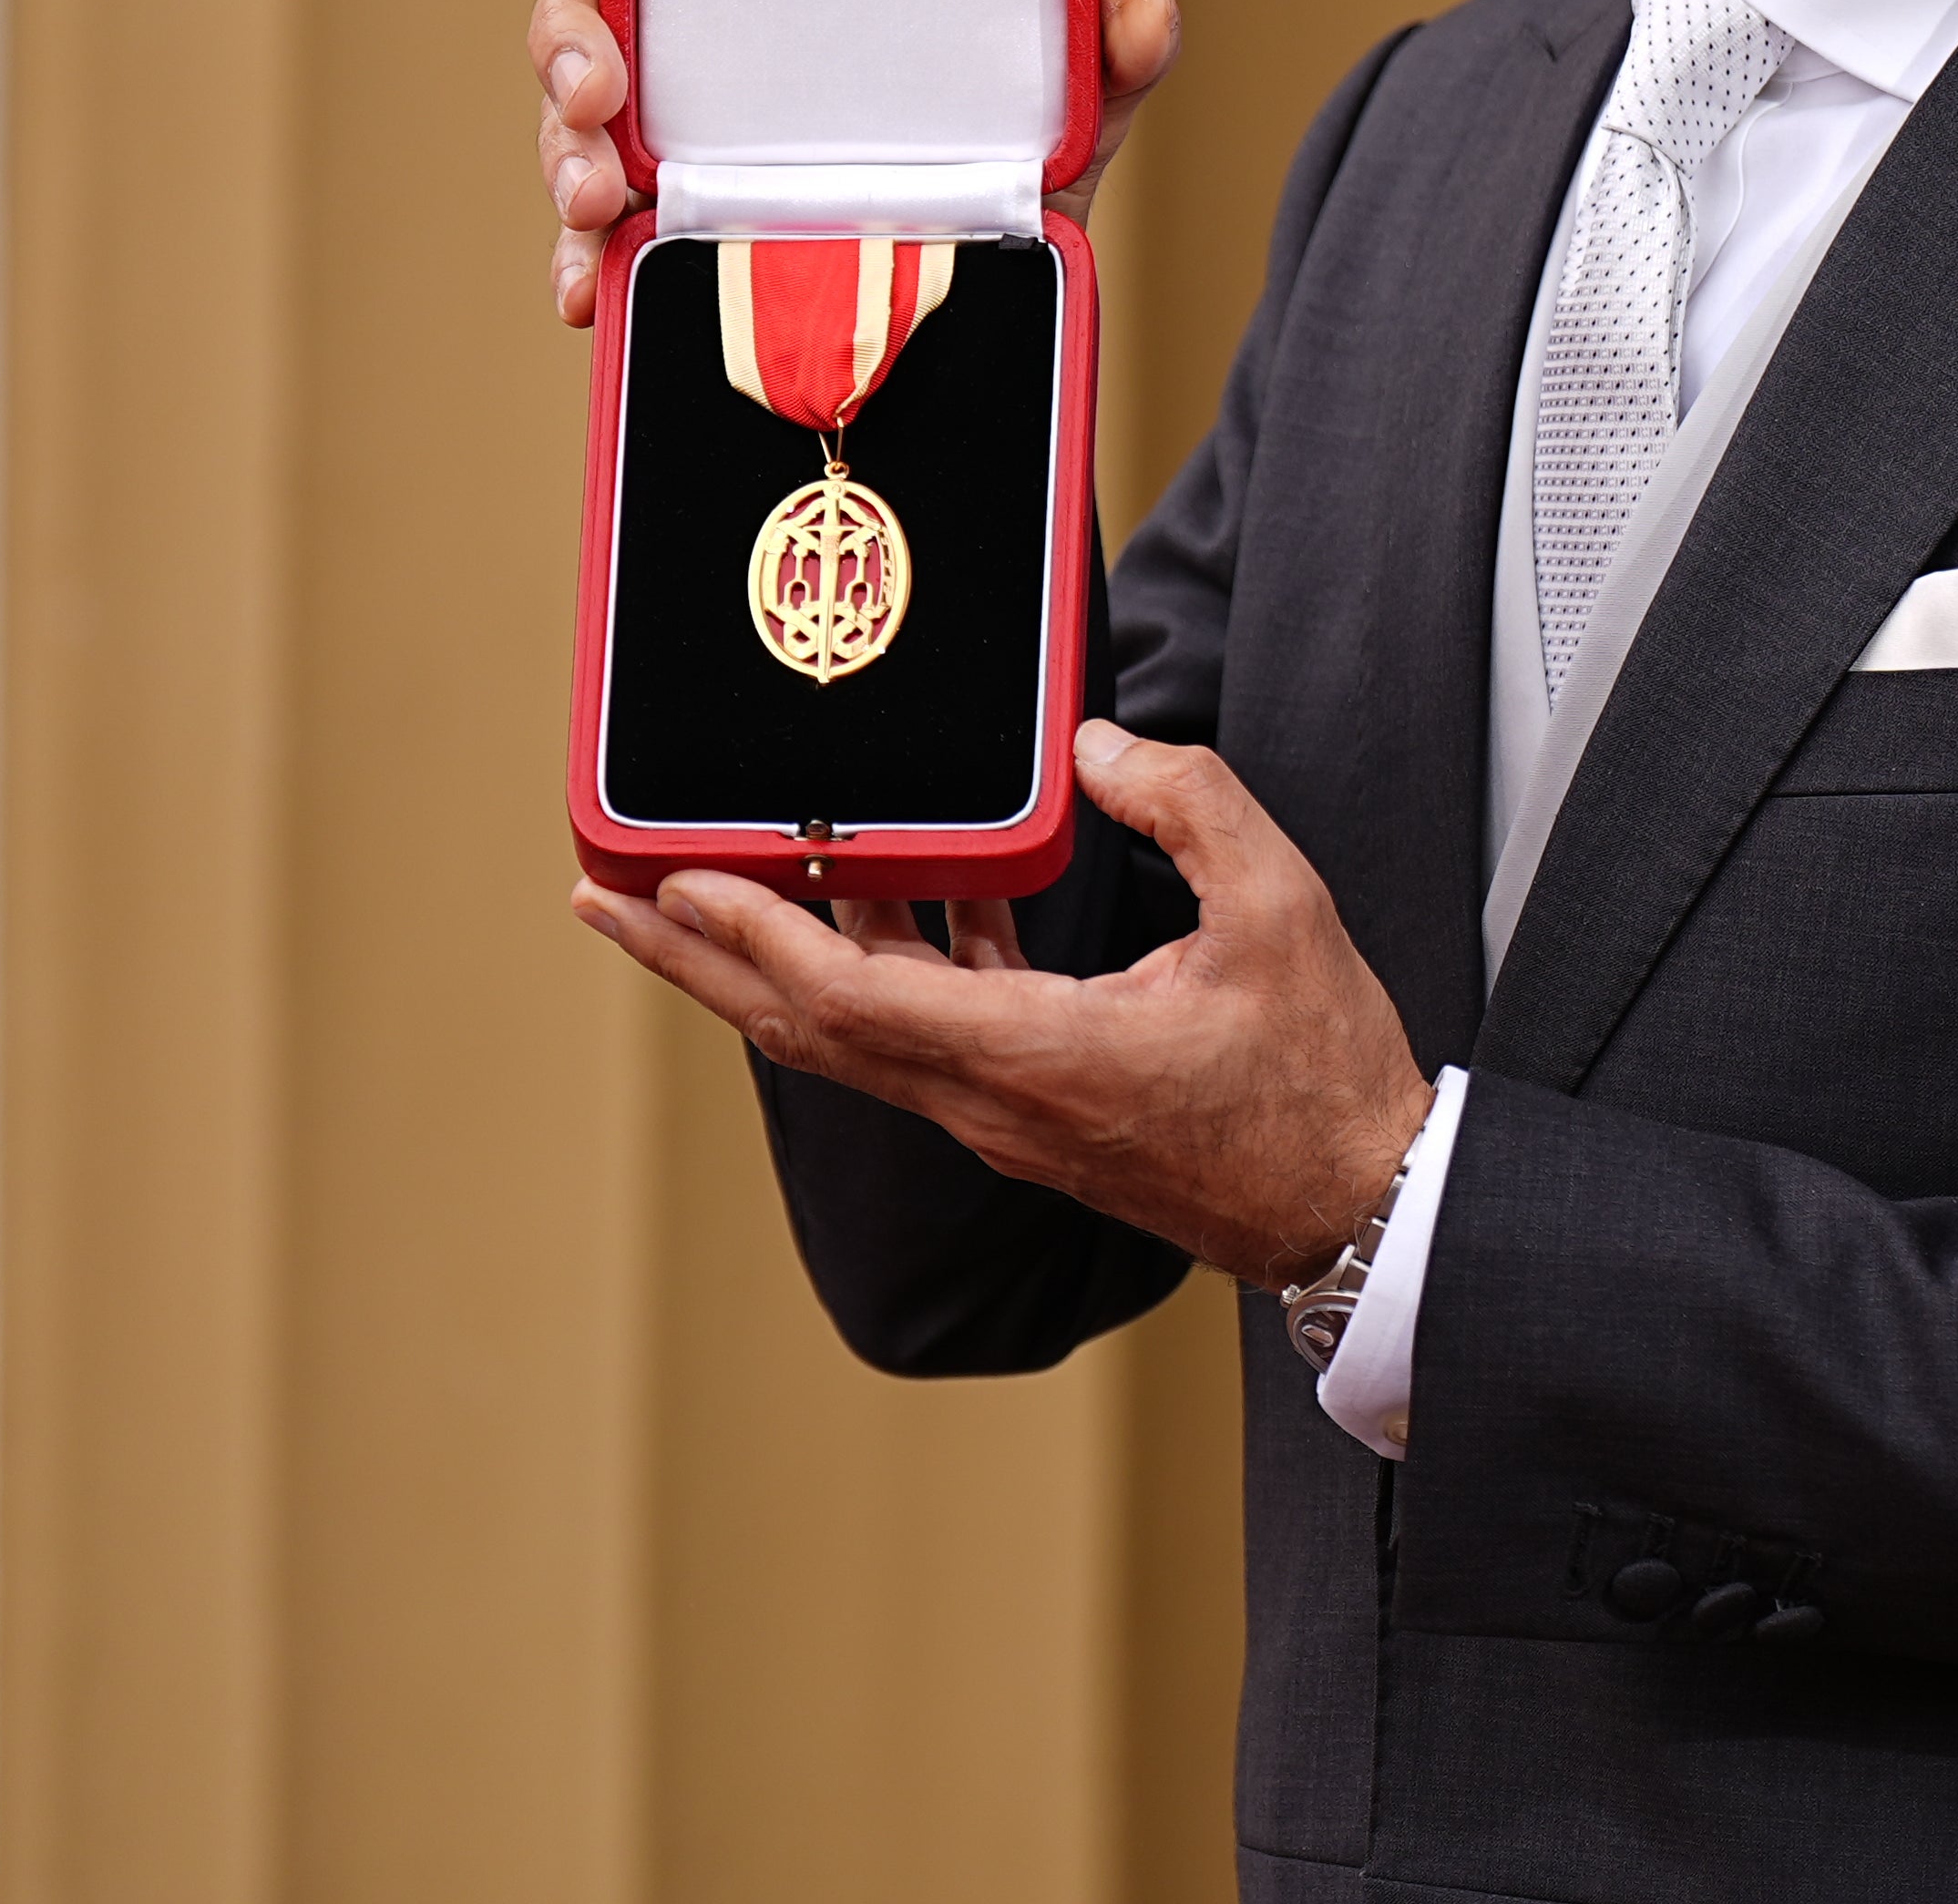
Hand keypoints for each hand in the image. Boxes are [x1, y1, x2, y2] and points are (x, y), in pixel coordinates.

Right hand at [519, 0, 1182, 325]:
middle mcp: (718, 45)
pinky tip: (580, 294)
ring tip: (598, 201)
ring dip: (561, 156)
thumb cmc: (1012, 169)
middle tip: (594, 91)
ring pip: (577, 124)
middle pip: (595, 5)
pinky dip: (578, 264)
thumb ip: (1107, 53)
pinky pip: (598, 241)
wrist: (1003, 318)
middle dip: (564, 40)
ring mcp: (684, 141)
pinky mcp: (672, 232)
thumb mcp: (1063, 108)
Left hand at [572, 717, 1435, 1286]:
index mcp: (1037, 1055)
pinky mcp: (1031, 1109)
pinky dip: (883, 960)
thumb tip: (1095, 752)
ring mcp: (1004, 1113)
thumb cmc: (1321, 1076)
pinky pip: (923, 1029)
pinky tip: (904, 890)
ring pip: (853, 1031)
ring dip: (769, 959)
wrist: (1354, 1204)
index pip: (852, 997)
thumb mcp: (1281, 908)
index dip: (755, 934)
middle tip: (603, 894)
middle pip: (806, 1026)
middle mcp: (992, 1098)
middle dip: (696, 957)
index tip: (676, 878)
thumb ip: (1188, 805)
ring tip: (701, 887)